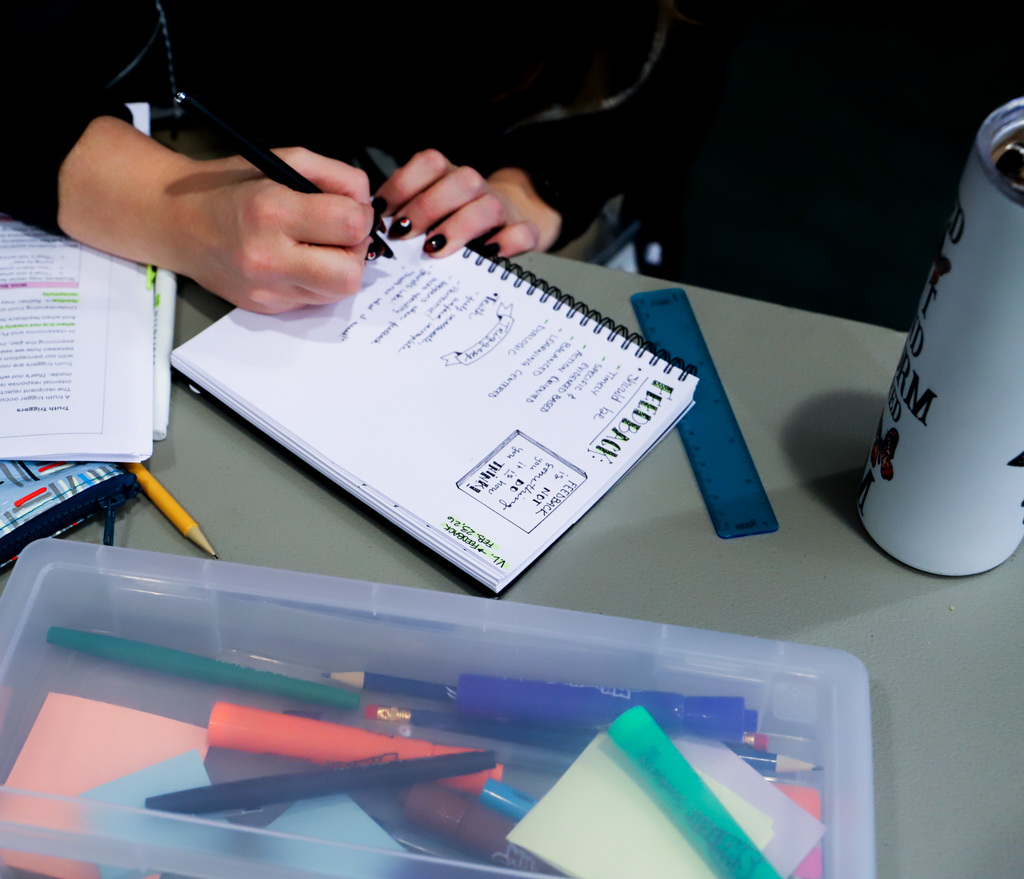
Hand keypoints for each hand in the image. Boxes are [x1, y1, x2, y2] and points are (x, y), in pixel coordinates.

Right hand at [163, 147, 376, 312]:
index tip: (350, 207)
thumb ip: (335, 176)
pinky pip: (316, 300)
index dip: (361, 214)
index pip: (350, 225)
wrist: (176, 222)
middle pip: (350, 274)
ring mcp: (266, 291)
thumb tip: (367, 201)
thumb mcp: (282, 160)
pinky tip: (299, 260)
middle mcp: (267, 258)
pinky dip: (319, 280)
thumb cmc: (229, 186)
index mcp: (271, 212)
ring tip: (318, 245)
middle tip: (341, 233)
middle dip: (356, 251)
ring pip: (338, 293)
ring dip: (340, 268)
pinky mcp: (267, 309)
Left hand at [374, 149, 561, 257]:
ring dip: (459, 226)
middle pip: (460, 180)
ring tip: (434, 249)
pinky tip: (486, 256)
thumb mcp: (427, 214)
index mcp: (449, 176)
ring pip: (489, 204)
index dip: (403, 185)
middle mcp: (476, 187)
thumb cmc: (451, 224)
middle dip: (428, 207)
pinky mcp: (522, 231)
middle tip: (404, 234)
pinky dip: (507, 243)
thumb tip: (371, 233)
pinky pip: (522, 232)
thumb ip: (404, 216)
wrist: (503, 227)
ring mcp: (502, 208)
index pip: (430, 163)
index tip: (382, 212)